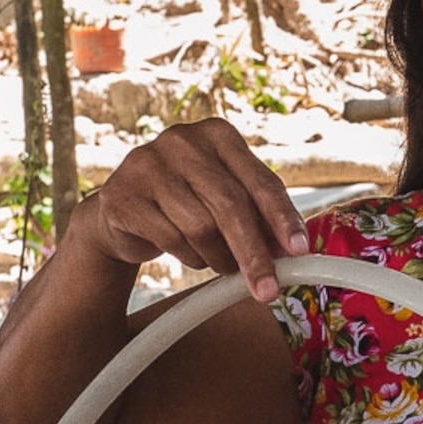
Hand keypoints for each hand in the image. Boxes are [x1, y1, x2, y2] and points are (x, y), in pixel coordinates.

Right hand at [76, 119, 308, 300]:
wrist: (124, 212)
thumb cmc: (188, 204)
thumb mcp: (227, 199)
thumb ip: (259, 216)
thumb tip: (294, 251)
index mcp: (219, 135)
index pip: (261, 181)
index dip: (283, 219)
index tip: (300, 251)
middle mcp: (182, 141)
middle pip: (231, 205)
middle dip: (253, 253)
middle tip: (267, 289)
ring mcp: (147, 164)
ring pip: (201, 226)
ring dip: (219, 257)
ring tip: (222, 263)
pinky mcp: (122, 195)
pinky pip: (170, 238)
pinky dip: (190, 257)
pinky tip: (191, 255)